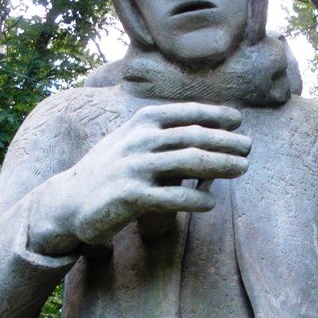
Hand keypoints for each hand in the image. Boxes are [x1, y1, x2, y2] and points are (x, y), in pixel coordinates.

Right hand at [30, 102, 250, 252]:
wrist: (69, 199)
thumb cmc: (111, 168)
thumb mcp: (133, 140)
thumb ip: (164, 134)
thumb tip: (209, 133)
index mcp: (142, 121)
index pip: (186, 113)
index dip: (215, 115)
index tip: (238, 120)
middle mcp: (140, 139)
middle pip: (194, 136)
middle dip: (226, 140)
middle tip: (249, 147)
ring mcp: (135, 166)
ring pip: (188, 162)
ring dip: (221, 164)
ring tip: (243, 168)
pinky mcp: (131, 196)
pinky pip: (172, 197)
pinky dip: (196, 200)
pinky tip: (211, 203)